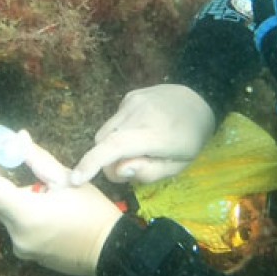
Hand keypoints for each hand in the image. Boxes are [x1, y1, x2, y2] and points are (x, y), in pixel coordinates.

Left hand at [0, 131, 121, 275]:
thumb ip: (37, 158)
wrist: (110, 251)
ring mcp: (19, 247)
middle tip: (7, 153)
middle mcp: (16, 233)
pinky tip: (41, 201)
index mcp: (26, 213)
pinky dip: (19, 207)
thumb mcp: (66, 178)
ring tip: (37, 182)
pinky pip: (14, 223)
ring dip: (11, 191)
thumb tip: (17, 137)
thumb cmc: (93, 212)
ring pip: (3, 210)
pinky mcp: (25, 252)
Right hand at [70, 84, 214, 184]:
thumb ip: (148, 172)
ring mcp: (132, 101)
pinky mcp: (130, 96)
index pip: (114, 148)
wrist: (201, 100)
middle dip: (107, 162)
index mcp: (154, 135)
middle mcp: (139, 114)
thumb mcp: (178, 166)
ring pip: (105, 132)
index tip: (75, 179)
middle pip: (103, 143)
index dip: (91, 163)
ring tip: (136, 150)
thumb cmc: (191, 139)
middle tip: (129, 169)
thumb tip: (119, 169)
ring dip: (112, 147)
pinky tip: (139, 131)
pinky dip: (119, 132)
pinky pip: (114, 120)